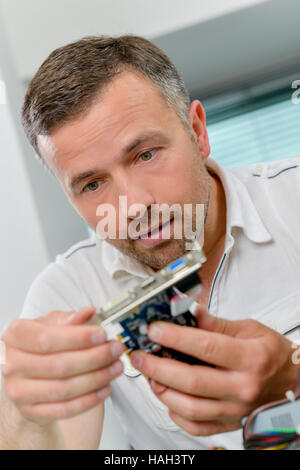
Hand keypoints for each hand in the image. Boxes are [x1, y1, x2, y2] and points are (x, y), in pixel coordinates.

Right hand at [1, 307, 124, 424]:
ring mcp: (19, 391)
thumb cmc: (42, 345)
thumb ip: (70, 319)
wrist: (27, 375)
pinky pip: (65, 408)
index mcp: (15, 336)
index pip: (45, 338)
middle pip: (58, 365)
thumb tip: (87, 313)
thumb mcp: (53, 324)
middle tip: (115, 350)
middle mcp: (12, 364)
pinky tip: (105, 387)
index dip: (77, 338)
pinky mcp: (32, 411)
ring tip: (115, 367)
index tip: (102, 334)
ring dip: (96, 378)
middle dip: (94, 357)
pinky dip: (89, 399)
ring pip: (64, 388)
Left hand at [130, 305, 299, 435]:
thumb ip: (216, 323)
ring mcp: (236, 410)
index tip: (154, 330)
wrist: (294, 381)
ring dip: (162, 391)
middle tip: (139, 355)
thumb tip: (190, 312)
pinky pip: (197, 427)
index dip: (175, 337)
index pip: (205, 347)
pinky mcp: (230, 423)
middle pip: (191, 381)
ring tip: (149, 375)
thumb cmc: (272, 353)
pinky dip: (176, 415)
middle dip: (157, 367)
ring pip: (190, 408)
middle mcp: (242, 387)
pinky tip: (167, 398)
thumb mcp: (250, 329)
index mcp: (249, 358)